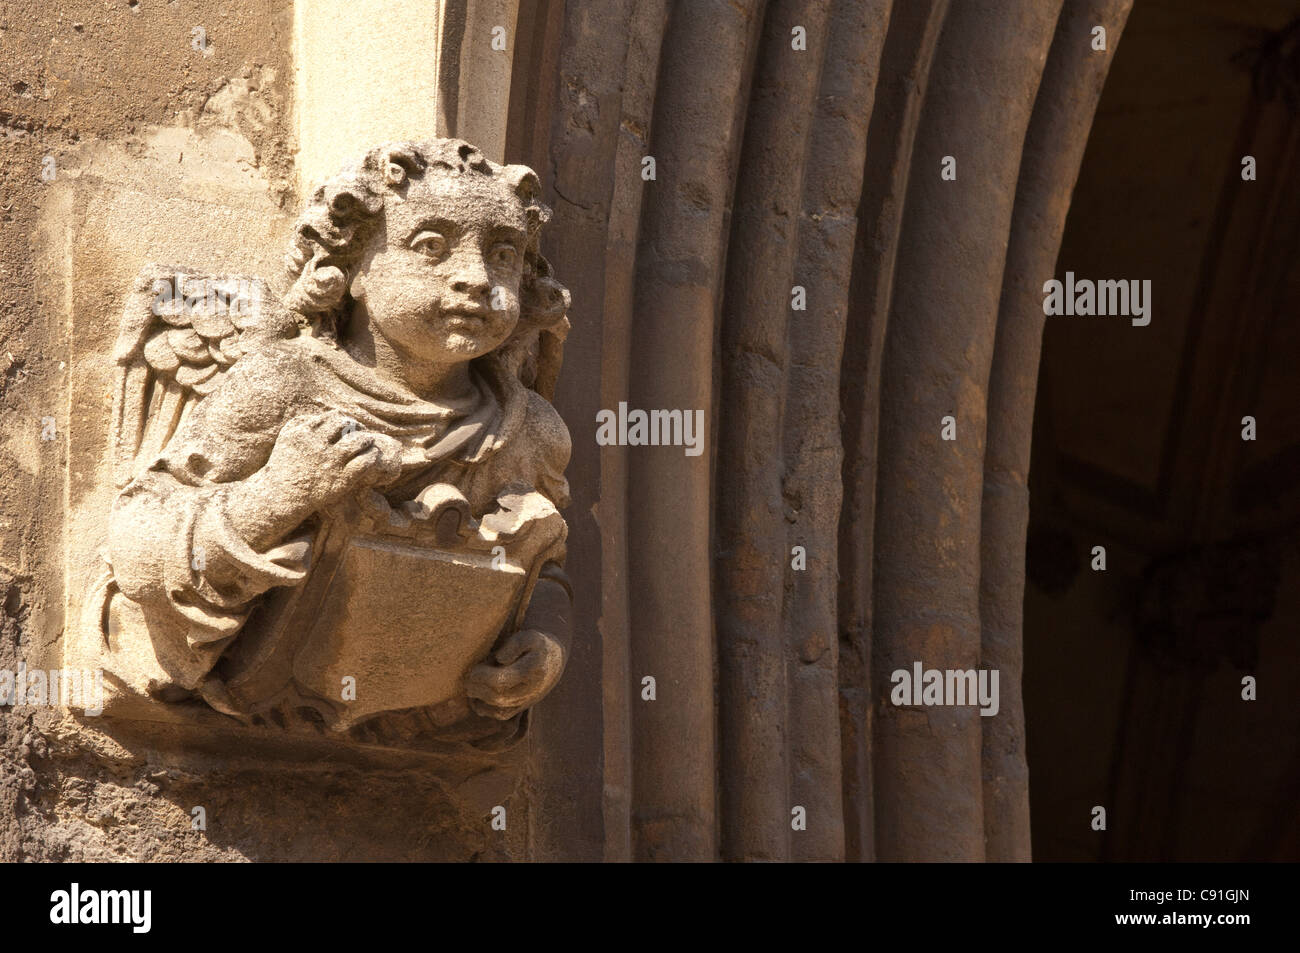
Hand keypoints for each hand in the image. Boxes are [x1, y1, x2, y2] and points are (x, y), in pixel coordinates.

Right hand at [234, 410, 403, 546]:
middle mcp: (315, 446)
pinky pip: (364, 462)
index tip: (349, 425)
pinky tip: (372, 456)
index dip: (345, 419)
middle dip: (357, 426)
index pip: (333, 417)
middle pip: (347, 425)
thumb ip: (304, 422)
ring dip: (367, 439)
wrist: (280, 498)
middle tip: (361, 431)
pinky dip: (372, 456)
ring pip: (358, 441)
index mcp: (302, 433)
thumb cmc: (286, 466)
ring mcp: (329, 463)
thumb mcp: (287, 438)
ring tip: (369, 442)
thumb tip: (328, 414)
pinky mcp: (340, 480)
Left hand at [463, 628, 566, 719]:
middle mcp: (531, 690)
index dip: (483, 677)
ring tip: (474, 683)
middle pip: (497, 697)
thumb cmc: (534, 646)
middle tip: (470, 675)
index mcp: (533, 670)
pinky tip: (478, 694)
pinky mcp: (520, 709)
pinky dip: (483, 707)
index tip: (475, 668)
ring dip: (478, 698)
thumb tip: (500, 659)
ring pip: (497, 708)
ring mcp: (525, 702)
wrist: (551, 662)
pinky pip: (498, 714)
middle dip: (478, 687)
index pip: (502, 681)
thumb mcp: (528, 636)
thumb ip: (514, 645)